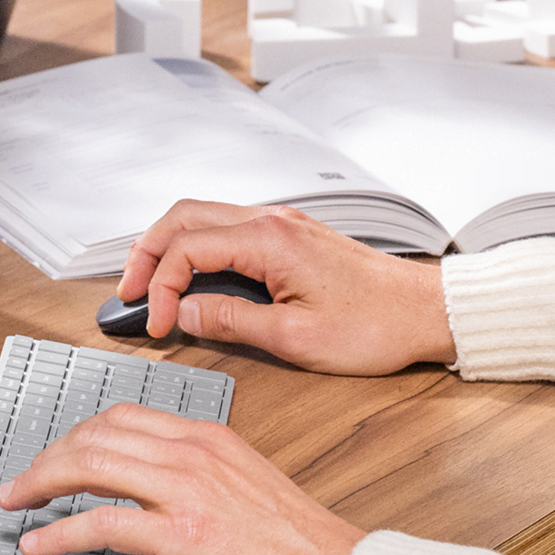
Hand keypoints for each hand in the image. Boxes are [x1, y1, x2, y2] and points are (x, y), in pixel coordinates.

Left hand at [5, 404, 362, 554]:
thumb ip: (198, 475)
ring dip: (41, 484)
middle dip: (47, 458)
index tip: (55, 456)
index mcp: (207, 436)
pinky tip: (38, 545)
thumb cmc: (294, 542)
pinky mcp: (179, 535)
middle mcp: (191, 452)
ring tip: (17, 505)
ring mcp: (184, 490)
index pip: (123, 417)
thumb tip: (147, 492)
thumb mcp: (244, 483)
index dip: (76, 435)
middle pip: (95, 435)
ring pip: (89, 466)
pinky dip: (59, 534)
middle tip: (24, 483)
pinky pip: (99, 525)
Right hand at [116, 201, 456, 375]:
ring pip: (202, 216)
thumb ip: (233, 322)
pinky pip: (227, 228)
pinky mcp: (290, 235)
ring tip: (151, 286)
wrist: (425, 312)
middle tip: (129, 294)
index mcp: (270, 240)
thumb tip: (185, 315)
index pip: (187, 248)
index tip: (157, 326)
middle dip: (146, 252)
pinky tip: (192, 278)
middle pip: (183, 216)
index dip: (161, 288)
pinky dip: (197, 248)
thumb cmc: (375, 325)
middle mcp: (272, 220)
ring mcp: (281, 223)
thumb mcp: (295, 338)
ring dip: (169, 246)